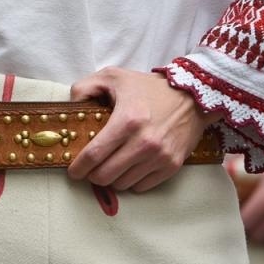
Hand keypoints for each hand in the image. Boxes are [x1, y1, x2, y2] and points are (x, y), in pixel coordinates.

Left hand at [66, 67, 216, 191]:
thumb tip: (70, 107)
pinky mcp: (172, 166)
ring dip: (112, 178)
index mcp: (127, 120)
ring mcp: (160, 157)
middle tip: (90, 167)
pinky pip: (142, 187)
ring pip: (123, 184)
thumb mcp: (112, 76)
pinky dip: (131, 181)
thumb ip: (84, 88)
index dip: (78, 167)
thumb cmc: (148, 87)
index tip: (72, 171)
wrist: (192, 96)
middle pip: (105, 175)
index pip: (94, 154)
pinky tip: (128, 167)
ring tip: (110, 165)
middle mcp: (144, 143)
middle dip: (92, 174)